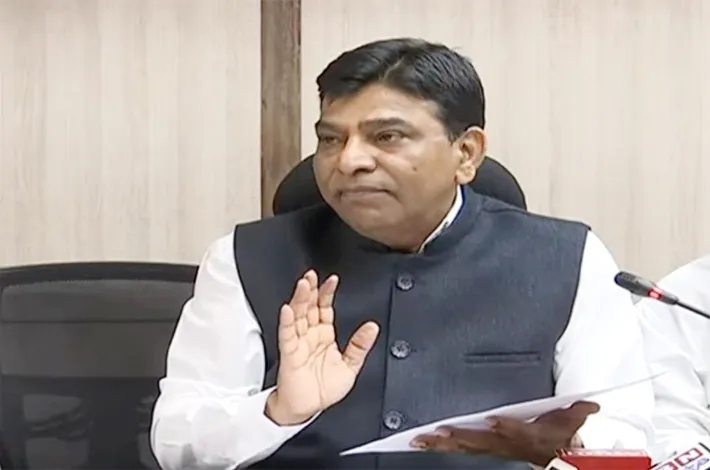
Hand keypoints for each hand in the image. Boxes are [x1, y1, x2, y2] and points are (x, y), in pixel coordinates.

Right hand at [266, 270, 379, 425]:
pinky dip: (287, 322)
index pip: (325, 308)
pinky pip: (287, 335)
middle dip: (310, 290)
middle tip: (312, 276)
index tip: (332, 280)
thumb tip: (373, 327)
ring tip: (303, 285)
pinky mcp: (289, 354)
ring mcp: (298, 343)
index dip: (327, 293)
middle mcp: (310, 335)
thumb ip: (360, 346)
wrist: (308, 409)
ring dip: (299, 300)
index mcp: (324, 335)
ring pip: (297, 316)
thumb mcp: (350, 366)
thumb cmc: (324, 389)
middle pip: (309, 307)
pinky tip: (288, 310)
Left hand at [411, 401, 598, 465]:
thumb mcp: (567, 422)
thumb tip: (591, 406)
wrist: (549, 458)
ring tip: (421, 439)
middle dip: (457, 439)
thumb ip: (576, 412)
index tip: (493, 421)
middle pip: (478, 442)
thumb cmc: (553, 435)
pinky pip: (455, 450)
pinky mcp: (479, 451)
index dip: (505, 428)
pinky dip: (439, 446)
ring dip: (440, 445)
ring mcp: (489, 451)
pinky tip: (424, 441)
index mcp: (525, 437)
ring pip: (461, 448)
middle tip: (437, 433)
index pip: (515, 432)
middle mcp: (504, 446)